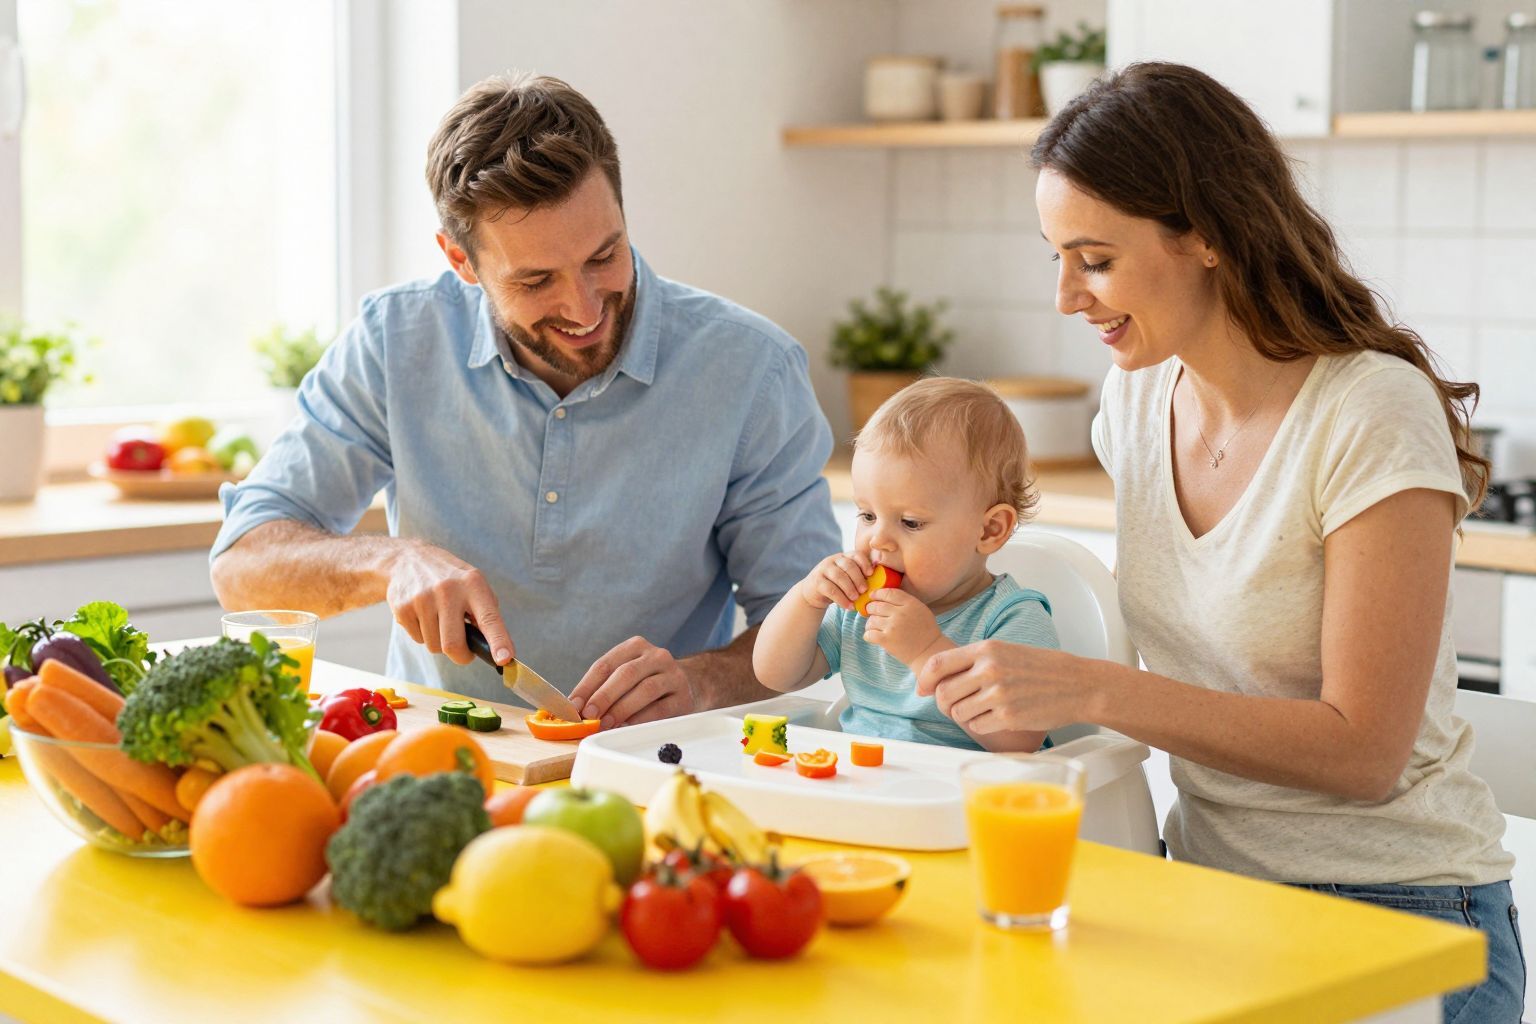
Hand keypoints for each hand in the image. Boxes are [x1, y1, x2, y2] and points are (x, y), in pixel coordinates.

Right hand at [385, 540, 512, 665]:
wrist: (408, 560)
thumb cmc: (451, 579)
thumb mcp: (474, 586)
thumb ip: (486, 614)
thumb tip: (493, 648)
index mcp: (473, 584)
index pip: (489, 618)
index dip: (498, 641)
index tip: (504, 660)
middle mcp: (448, 590)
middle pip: (453, 645)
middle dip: (461, 656)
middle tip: (464, 651)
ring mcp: (422, 599)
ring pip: (435, 646)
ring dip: (440, 642)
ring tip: (439, 620)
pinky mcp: (403, 608)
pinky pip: (418, 640)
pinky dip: (424, 635)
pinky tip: (423, 616)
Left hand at [570, 636, 696, 728]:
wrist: (691, 683)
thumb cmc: (648, 681)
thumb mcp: (626, 675)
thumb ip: (603, 687)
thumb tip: (578, 709)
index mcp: (635, 647)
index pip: (605, 664)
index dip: (587, 686)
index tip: (574, 706)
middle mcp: (656, 656)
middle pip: (626, 674)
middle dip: (604, 696)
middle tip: (589, 715)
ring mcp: (673, 675)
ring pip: (645, 689)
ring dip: (622, 709)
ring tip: (606, 723)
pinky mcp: (683, 696)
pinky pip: (661, 709)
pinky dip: (641, 719)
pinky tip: (628, 727)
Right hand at [797, 550, 874, 610]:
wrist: (813, 593)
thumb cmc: (837, 586)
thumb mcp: (847, 578)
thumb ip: (859, 576)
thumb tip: (881, 582)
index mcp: (843, 557)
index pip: (856, 554)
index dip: (864, 563)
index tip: (871, 574)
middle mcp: (833, 560)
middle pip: (848, 565)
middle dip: (858, 578)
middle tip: (865, 590)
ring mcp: (823, 570)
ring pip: (839, 576)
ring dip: (850, 589)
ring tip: (856, 599)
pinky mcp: (817, 582)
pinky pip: (831, 589)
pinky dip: (841, 599)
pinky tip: (849, 606)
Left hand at [863, 588, 943, 667]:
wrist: (929, 651)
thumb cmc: (925, 631)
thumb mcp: (920, 609)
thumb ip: (905, 601)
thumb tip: (883, 597)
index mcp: (910, 604)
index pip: (888, 593)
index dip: (877, 593)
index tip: (873, 596)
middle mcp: (900, 613)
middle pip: (876, 606)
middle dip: (871, 609)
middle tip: (872, 613)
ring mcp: (892, 627)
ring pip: (871, 620)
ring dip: (870, 624)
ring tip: (875, 627)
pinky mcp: (886, 640)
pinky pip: (869, 634)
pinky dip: (868, 635)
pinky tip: (874, 637)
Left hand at [915, 640, 1091, 734]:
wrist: (1077, 684)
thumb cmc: (1042, 668)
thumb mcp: (1005, 652)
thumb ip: (974, 661)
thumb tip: (939, 679)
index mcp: (986, 649)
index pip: (938, 663)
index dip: (925, 680)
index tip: (923, 689)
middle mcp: (989, 669)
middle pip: (943, 693)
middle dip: (944, 703)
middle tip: (954, 706)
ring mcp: (999, 693)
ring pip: (958, 713)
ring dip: (964, 715)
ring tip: (982, 710)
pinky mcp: (1009, 716)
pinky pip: (977, 726)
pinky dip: (981, 725)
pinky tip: (996, 718)